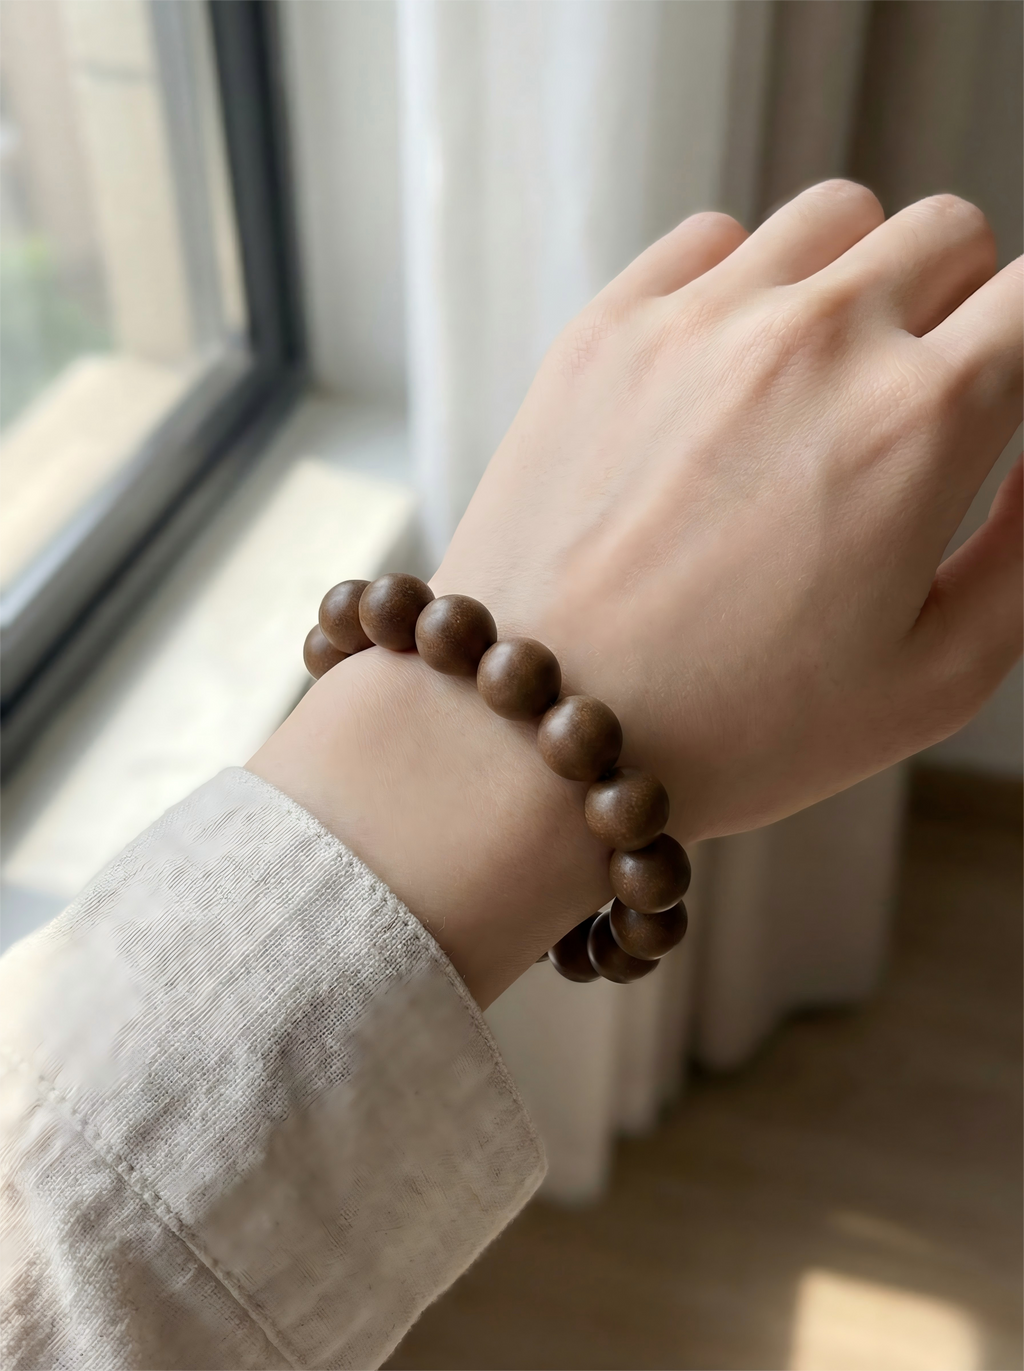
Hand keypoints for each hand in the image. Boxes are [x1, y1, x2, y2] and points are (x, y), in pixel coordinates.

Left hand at [434, 179, 1023, 839]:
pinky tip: (725, 371)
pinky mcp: (602, 329)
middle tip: (913, 405)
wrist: (532, 735)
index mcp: (917, 423)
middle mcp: (812, 340)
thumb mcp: (937, 679)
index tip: (1003, 399)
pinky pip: (712, 238)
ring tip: (819, 381)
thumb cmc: (737, 731)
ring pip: (833, 217)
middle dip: (957, 309)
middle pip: (945, 236)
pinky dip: (742, 282)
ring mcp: (695, 321)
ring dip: (855, 279)